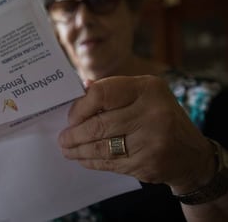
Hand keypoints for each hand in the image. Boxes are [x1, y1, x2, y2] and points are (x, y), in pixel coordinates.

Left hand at [59, 75, 215, 192]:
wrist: (191, 154)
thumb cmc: (158, 117)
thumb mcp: (143, 94)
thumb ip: (113, 90)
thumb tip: (80, 89)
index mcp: (147, 88)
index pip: (101, 94)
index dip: (80, 108)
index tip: (71, 117)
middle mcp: (152, 112)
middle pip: (98, 125)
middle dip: (74, 134)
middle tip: (63, 138)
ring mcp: (152, 140)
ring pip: (101, 147)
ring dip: (79, 150)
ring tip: (67, 149)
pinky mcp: (148, 163)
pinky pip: (110, 163)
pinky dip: (92, 161)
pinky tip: (83, 159)